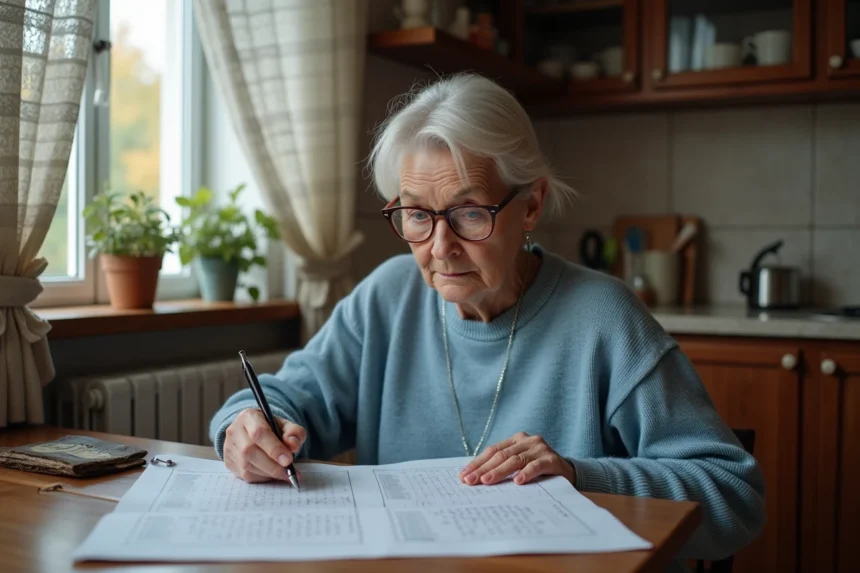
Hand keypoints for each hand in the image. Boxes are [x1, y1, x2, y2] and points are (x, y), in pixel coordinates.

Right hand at [224, 409, 306, 482]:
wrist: (253, 432)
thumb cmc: (272, 429)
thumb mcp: (287, 426)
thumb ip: (294, 433)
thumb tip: (293, 446)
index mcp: (249, 416)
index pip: (259, 432)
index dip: (274, 448)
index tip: (288, 460)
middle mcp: (235, 431)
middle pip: (250, 451)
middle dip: (272, 465)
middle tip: (289, 471)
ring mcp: (229, 447)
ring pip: (247, 466)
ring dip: (269, 473)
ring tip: (284, 473)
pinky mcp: (229, 462)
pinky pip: (245, 475)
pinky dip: (262, 477)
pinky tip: (272, 474)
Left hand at [458, 432, 575, 485]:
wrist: (569, 473)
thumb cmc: (538, 471)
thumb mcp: (519, 466)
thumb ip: (502, 467)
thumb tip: (474, 478)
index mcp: (516, 439)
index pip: (492, 451)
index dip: (477, 463)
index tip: (463, 476)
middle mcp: (527, 440)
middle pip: (501, 455)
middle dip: (483, 469)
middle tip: (470, 481)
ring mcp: (540, 448)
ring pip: (515, 460)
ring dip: (499, 472)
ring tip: (486, 481)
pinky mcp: (552, 459)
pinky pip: (536, 466)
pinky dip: (526, 473)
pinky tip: (517, 482)